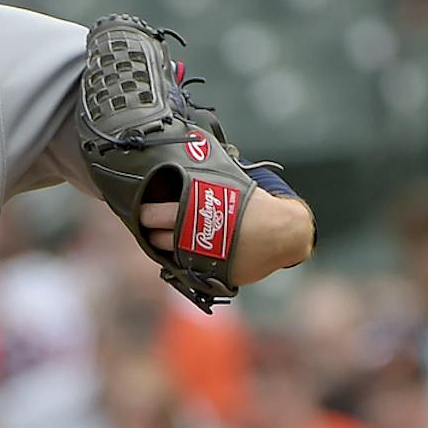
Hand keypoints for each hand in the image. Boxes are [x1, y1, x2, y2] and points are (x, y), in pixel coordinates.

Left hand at [138, 191, 313, 282]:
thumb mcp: (231, 183)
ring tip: (165, 239)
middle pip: (158, 238)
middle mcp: (195, 237)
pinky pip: (189, 270)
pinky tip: (185, 252)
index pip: (155, 214)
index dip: (146, 212)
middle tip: (151, 226)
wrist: (285, 232)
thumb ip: (209, 176)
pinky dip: (184, 262)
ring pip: (170, 256)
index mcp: (196, 210)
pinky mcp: (213, 276)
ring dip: (164, 249)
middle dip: (151, 232)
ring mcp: (203, 259)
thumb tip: (194, 151)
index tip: (142, 209)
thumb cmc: (258, 204)